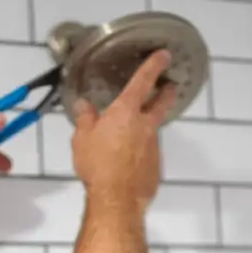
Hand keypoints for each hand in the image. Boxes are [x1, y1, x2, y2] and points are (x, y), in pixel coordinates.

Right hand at [71, 49, 176, 210]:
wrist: (116, 198)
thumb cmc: (97, 164)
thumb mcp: (82, 140)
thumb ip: (84, 119)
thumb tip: (83, 104)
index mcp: (126, 112)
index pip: (143, 81)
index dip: (154, 65)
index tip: (164, 54)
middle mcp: (145, 124)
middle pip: (162, 102)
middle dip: (166, 91)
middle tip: (169, 86)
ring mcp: (154, 145)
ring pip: (153, 129)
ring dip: (147, 127)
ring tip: (133, 135)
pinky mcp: (155, 165)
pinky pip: (148, 153)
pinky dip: (141, 152)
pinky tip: (129, 162)